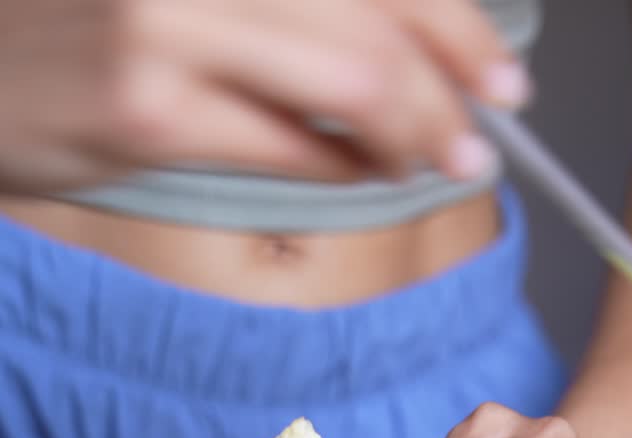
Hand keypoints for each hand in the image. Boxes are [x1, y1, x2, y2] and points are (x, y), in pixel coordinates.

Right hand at [0, 0, 529, 194]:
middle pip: (380, 20)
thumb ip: (284, 8)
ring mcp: (171, 26)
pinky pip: (290, 146)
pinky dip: (348, 170)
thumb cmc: (80, 26)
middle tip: (482, 132)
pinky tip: (365, 174)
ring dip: (414, 134)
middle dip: (453, 87)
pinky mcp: (150, 112)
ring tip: (437, 160)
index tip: (499, 73)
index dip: (456, 22)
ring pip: (352, 82)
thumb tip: (393, 44)